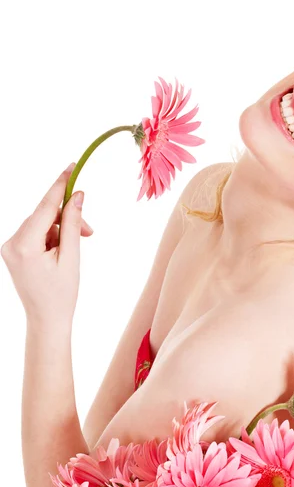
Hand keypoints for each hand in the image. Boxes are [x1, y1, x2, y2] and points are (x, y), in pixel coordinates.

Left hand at [1, 163, 93, 327]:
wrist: (46, 319)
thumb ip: (74, 225)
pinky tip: (64, 250)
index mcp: (24, 245)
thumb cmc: (62, 294)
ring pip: (42, 223)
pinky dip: (54, 236)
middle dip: (69, 218)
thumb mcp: (72, 257)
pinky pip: (36, 233)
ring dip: (63, 229)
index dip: (60, 185)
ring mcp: (10, 246)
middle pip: (44, 215)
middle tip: (91, 231)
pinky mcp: (14, 251)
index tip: (72, 166)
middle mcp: (11, 242)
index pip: (45, 207)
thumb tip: (77, 197)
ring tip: (79, 245)